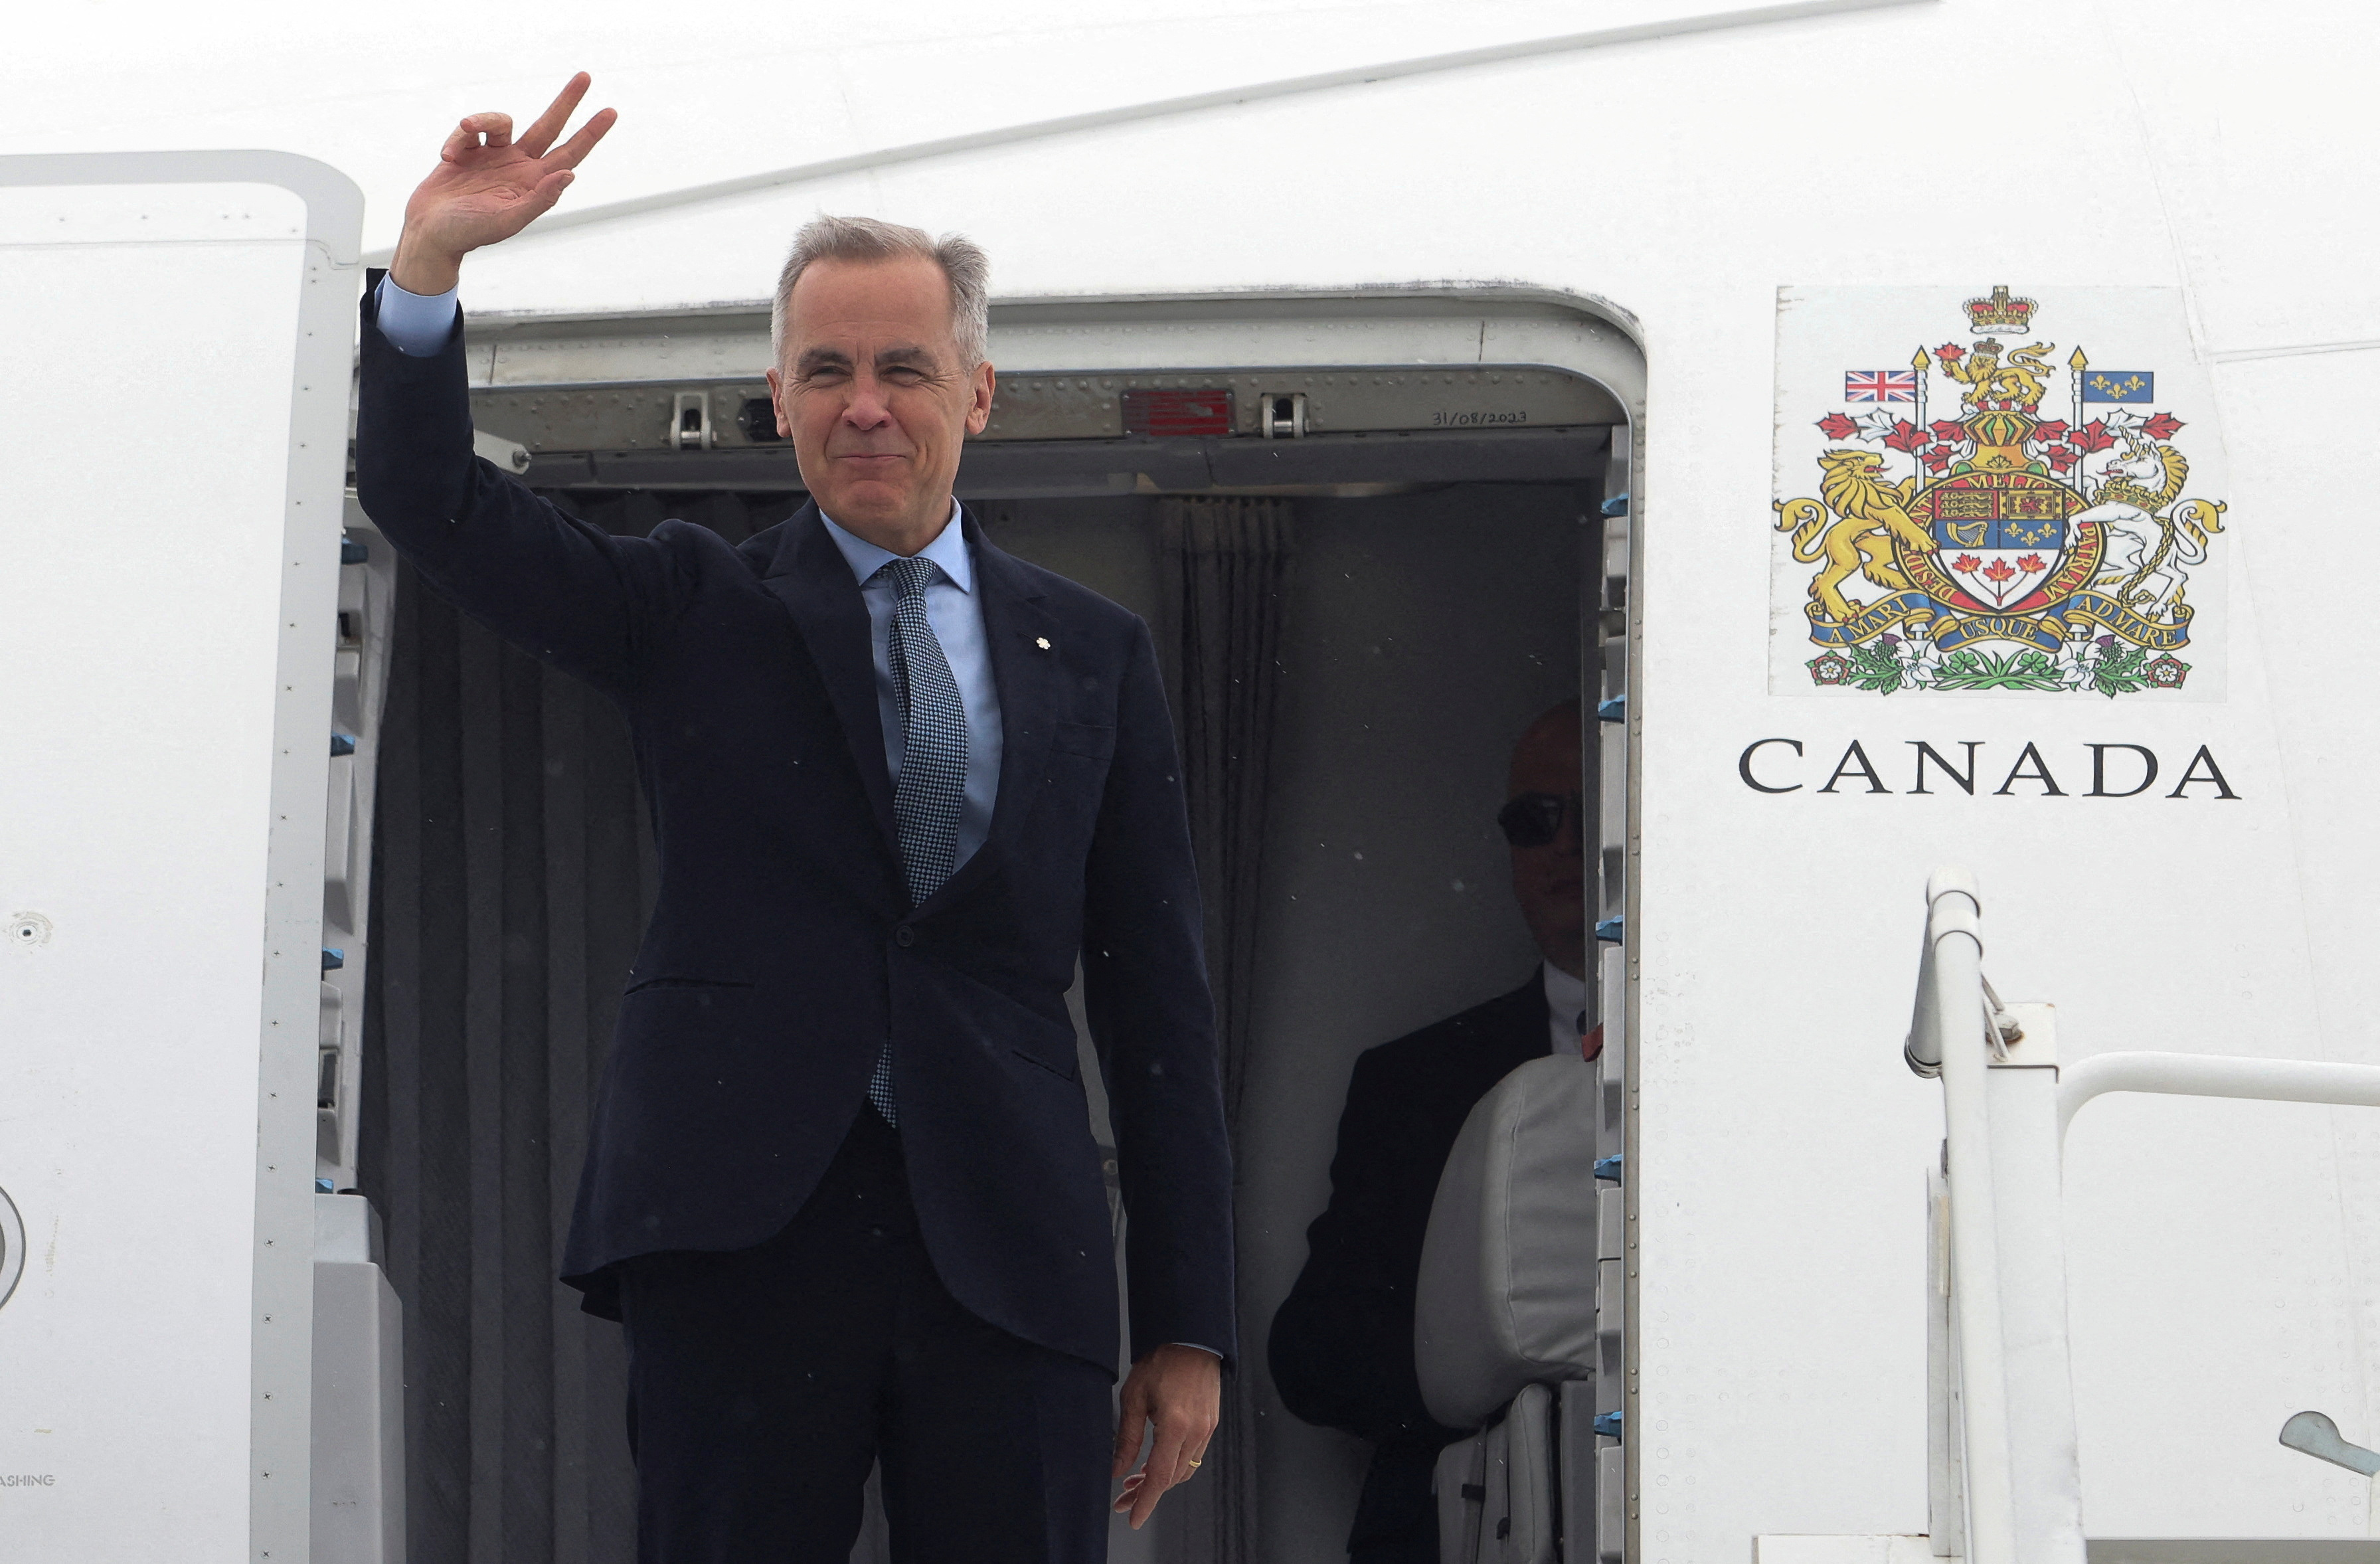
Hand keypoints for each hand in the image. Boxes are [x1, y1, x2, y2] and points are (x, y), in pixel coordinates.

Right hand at [390, 72, 615, 294]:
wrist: (430, 231)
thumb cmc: (469, 232)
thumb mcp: (507, 219)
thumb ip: (540, 199)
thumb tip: (569, 174)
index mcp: (535, 183)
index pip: (570, 153)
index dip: (590, 133)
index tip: (610, 111)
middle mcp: (520, 166)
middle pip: (549, 125)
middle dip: (566, 102)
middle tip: (585, 77)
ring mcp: (494, 156)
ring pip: (501, 120)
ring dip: (483, 118)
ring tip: (465, 128)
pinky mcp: (468, 150)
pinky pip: (468, 130)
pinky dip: (456, 139)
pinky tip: (447, 158)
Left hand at [1110, 1343, 1219, 1528]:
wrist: (1192, 1338)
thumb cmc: (1162, 1361)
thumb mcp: (1134, 1397)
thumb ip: (1127, 1437)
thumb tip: (1118, 1467)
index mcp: (1176, 1425)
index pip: (1159, 1475)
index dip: (1145, 1500)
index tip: (1133, 1517)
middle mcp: (1196, 1431)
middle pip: (1171, 1478)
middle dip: (1147, 1492)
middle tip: (1124, 1498)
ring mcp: (1207, 1429)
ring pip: (1184, 1470)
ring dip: (1160, 1480)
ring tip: (1135, 1481)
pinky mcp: (1210, 1424)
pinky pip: (1193, 1456)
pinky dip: (1174, 1466)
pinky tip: (1156, 1462)